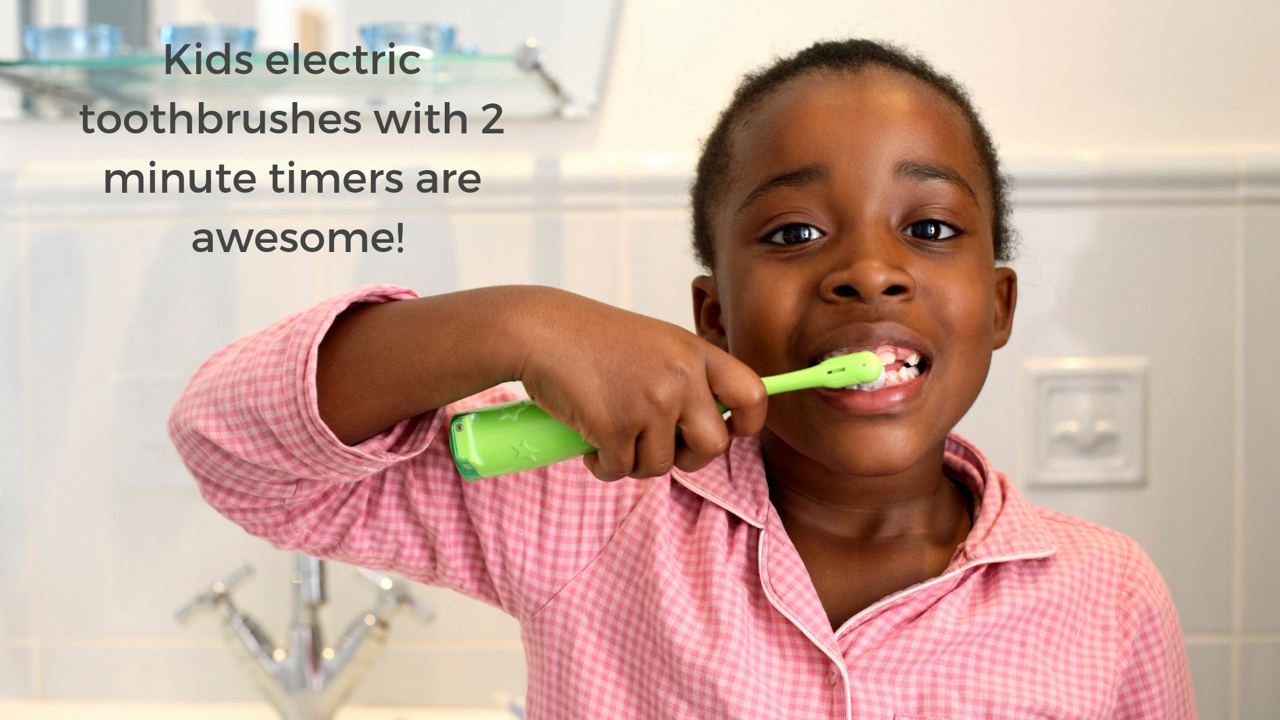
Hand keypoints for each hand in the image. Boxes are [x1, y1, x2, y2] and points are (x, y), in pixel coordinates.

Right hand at [513, 289, 766, 480]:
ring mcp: (649, 402)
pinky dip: (603, 466)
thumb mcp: (654, 343)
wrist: (538, 329)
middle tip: (660, 448)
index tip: (730, 431)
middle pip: (714, 445)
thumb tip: (709, 426)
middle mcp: (680, 376)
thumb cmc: (590, 338)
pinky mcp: (615, 427)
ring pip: (660, 465)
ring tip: (611, 436)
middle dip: (687, 458)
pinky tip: (589, 443)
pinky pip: (620, 470)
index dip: (749, 423)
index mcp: (694, 352)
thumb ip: (685, 375)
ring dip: (633, 461)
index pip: (753, 393)